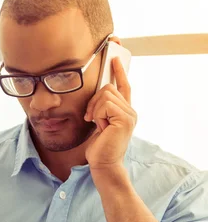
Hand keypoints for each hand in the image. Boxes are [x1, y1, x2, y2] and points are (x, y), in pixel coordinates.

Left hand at [83, 56, 136, 170]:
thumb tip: (98, 95)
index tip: (114, 58)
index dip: (119, 71)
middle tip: (90, 118)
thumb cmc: (99, 148)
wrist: (103, 164)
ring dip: (95, 109)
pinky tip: (100, 127)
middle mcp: (130, 111)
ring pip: (105, 94)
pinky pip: (105, 104)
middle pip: (108, 88)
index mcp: (125, 111)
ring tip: (97, 125)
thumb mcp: (99, 123)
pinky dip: (97, 115)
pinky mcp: (125, 118)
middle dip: (94, 102)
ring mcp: (130, 114)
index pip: (124, 86)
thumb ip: (102, 109)